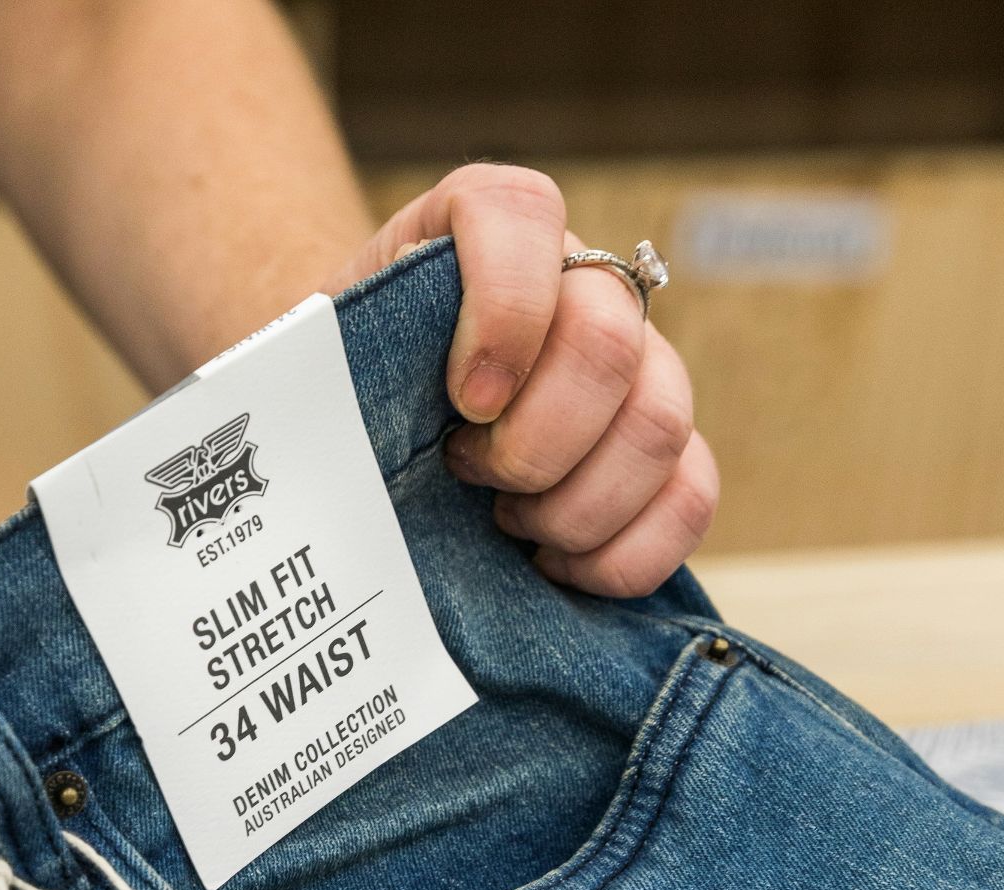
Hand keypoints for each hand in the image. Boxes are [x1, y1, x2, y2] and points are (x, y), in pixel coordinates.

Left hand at [327, 164, 719, 596]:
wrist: (369, 425)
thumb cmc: (340, 385)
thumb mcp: (312, 358)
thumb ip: (330, 352)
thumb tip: (347, 413)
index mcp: (483, 229)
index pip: (518, 213)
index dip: (505, 309)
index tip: (463, 399)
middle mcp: (577, 281)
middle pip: (609, 338)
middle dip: (536, 438)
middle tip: (467, 473)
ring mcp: (635, 363)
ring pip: (660, 425)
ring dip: (575, 504)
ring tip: (505, 522)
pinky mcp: (663, 449)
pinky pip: (690, 498)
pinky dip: (623, 553)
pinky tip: (553, 563)